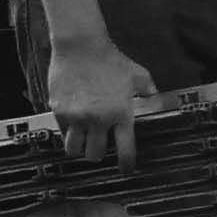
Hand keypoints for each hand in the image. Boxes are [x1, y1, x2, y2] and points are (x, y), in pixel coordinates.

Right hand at [44, 38, 157, 168]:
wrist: (81, 45)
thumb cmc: (111, 59)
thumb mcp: (138, 74)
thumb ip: (149, 91)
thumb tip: (158, 101)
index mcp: (121, 114)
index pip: (125, 150)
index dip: (126, 164)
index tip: (125, 170)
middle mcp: (98, 119)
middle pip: (96, 154)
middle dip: (98, 155)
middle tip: (99, 148)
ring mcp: (77, 116)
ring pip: (74, 149)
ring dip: (79, 148)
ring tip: (82, 142)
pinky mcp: (59, 110)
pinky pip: (61, 132)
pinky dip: (66, 133)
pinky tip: (71, 125)